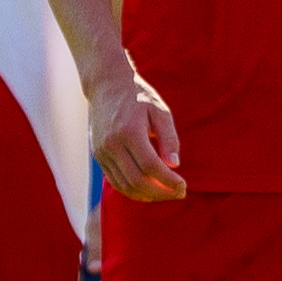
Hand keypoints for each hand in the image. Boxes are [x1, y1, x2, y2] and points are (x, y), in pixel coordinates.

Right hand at [89, 68, 187, 202]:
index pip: (150, 166)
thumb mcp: (160, 110)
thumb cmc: (138, 96)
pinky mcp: (98, 156)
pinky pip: (115, 181)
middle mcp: (112, 144)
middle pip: (137, 180)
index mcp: (129, 131)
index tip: (183, 186)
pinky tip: (149, 190)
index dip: (168, 181)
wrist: (106, 85)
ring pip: (124, 185)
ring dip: (147, 195)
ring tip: (166, 193)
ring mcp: (102, 151)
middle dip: (160, 192)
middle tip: (178, 193)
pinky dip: (132, 190)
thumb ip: (169, 138)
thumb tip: (174, 165)